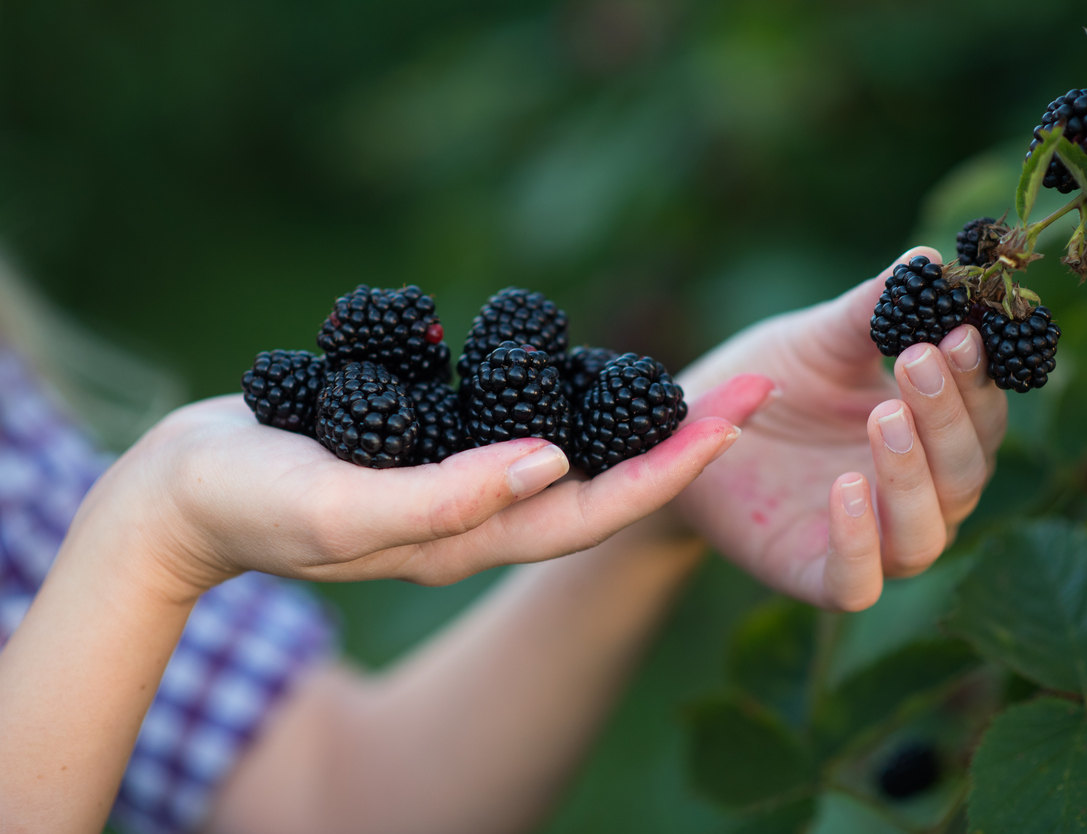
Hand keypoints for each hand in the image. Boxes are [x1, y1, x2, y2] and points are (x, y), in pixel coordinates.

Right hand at [84, 382, 769, 600]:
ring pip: (575, 456)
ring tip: (700, 379)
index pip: (596, 511)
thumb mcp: (344, 502)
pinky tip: (608, 371)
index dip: (671, 469)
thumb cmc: (251, 502)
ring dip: (640, 419)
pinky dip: (578, 402)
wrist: (186, 493)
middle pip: (606, 483)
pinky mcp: (436, 450)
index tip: (734, 421)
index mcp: (469, 540)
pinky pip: (526, 426)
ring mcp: (461, 485)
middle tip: (752, 387)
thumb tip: (554, 465)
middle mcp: (481, 517)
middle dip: (683, 440)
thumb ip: (446, 496)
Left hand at [675, 246, 1007, 609]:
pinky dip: (859, 542)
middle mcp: (918, 494)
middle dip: (947, 416)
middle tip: (917, 360)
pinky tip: (844, 487)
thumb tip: (927, 260)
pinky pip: (857, 582)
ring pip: (926, 531)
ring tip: (883, 415)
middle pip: (966, 471)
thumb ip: (871, 310)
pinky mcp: (817, 576)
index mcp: (933, 435)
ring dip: (912, 475)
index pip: (980, 411)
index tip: (960, 329)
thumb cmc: (772, 381)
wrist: (689, 431)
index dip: (977, 376)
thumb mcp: (821, 340)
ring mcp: (873, 541)